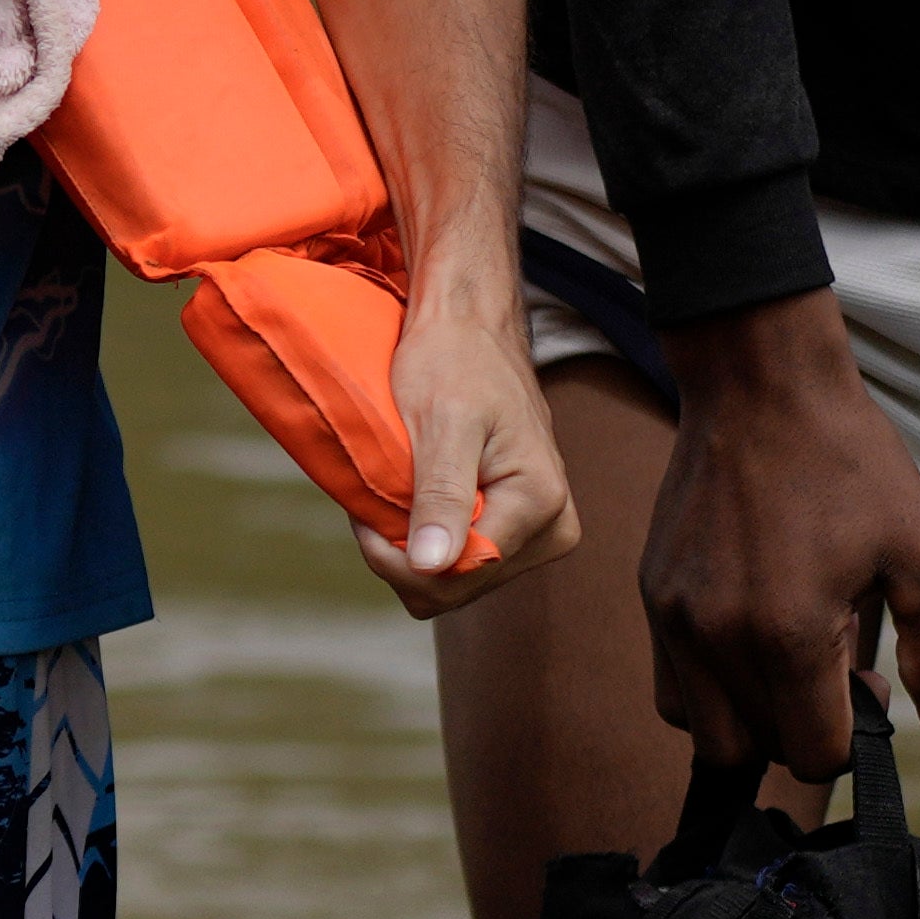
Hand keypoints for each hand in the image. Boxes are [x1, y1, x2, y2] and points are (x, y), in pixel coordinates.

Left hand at [353, 267, 583, 618]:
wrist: (470, 330)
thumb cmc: (453, 361)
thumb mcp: (442, 422)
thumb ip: (442, 495)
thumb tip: (434, 567)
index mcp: (540, 504)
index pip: (455, 577)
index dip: (396, 556)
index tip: (367, 510)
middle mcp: (552, 528)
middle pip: (455, 589)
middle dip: (403, 553)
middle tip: (379, 494)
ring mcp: (538, 532)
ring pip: (453, 581)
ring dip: (411, 545)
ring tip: (398, 488)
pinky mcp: (518, 528)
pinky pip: (459, 561)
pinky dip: (424, 537)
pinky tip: (413, 497)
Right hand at [638, 287, 919, 779]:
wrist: (759, 386)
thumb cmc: (850, 463)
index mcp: (787, 634)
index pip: (813, 753)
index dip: (855, 739)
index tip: (870, 684)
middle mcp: (716, 639)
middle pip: (754, 752)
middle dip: (803, 731)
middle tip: (835, 672)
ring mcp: (673, 620)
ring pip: (701, 731)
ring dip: (751, 720)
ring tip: (788, 664)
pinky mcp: (652, 597)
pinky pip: (671, 685)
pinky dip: (712, 689)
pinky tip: (752, 638)